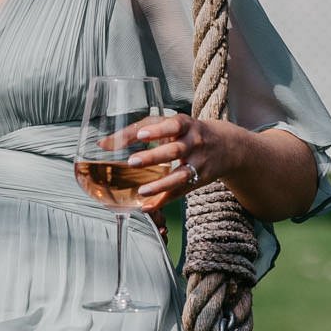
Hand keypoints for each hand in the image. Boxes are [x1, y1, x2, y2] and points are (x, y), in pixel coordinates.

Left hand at [127, 113, 244, 210]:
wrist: (227, 146)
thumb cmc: (188, 132)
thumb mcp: (170, 124)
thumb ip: (138, 130)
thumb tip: (103, 143)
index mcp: (186, 125)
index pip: (172, 125)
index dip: (157, 130)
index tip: (141, 135)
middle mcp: (194, 143)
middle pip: (175, 150)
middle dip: (154, 157)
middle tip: (132, 162)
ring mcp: (198, 163)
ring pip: (180, 175)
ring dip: (160, 184)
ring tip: (142, 190)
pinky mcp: (197, 180)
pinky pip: (180, 192)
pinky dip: (163, 200)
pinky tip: (147, 205)